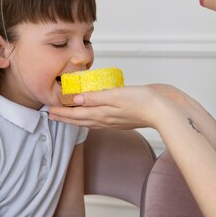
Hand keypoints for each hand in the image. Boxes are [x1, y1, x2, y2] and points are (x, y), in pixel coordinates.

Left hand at [49, 84, 173, 129]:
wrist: (166, 110)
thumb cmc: (144, 102)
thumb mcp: (116, 96)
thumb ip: (95, 98)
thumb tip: (75, 100)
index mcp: (103, 114)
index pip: (77, 115)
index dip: (62, 114)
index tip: (49, 112)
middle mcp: (107, 120)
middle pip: (81, 120)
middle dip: (66, 118)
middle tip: (53, 115)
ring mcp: (116, 120)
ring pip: (91, 121)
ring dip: (78, 118)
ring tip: (69, 115)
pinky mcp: (124, 117)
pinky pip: (101, 119)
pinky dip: (92, 116)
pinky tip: (94, 113)